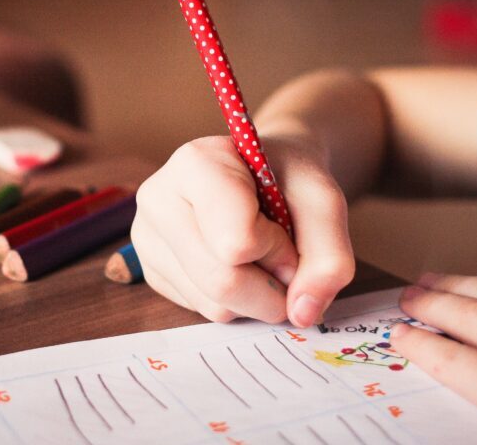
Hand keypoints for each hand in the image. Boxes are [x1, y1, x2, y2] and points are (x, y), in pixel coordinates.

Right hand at [131, 134, 354, 326]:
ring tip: (259, 256)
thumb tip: (302, 314)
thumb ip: (329, 256)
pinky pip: (202, 311)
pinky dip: (235, 301)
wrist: (265, 172)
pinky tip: (236, 264)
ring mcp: (147, 237)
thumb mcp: (324, 202)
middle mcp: (158, 199)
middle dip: (271, 286)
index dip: (277, 249)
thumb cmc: (289, 178)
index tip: (286, 227)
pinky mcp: (151, 271)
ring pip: (213, 304)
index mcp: (194, 164)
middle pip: (222, 281)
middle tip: (285, 258)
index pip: (237, 242)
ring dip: (256, 296)